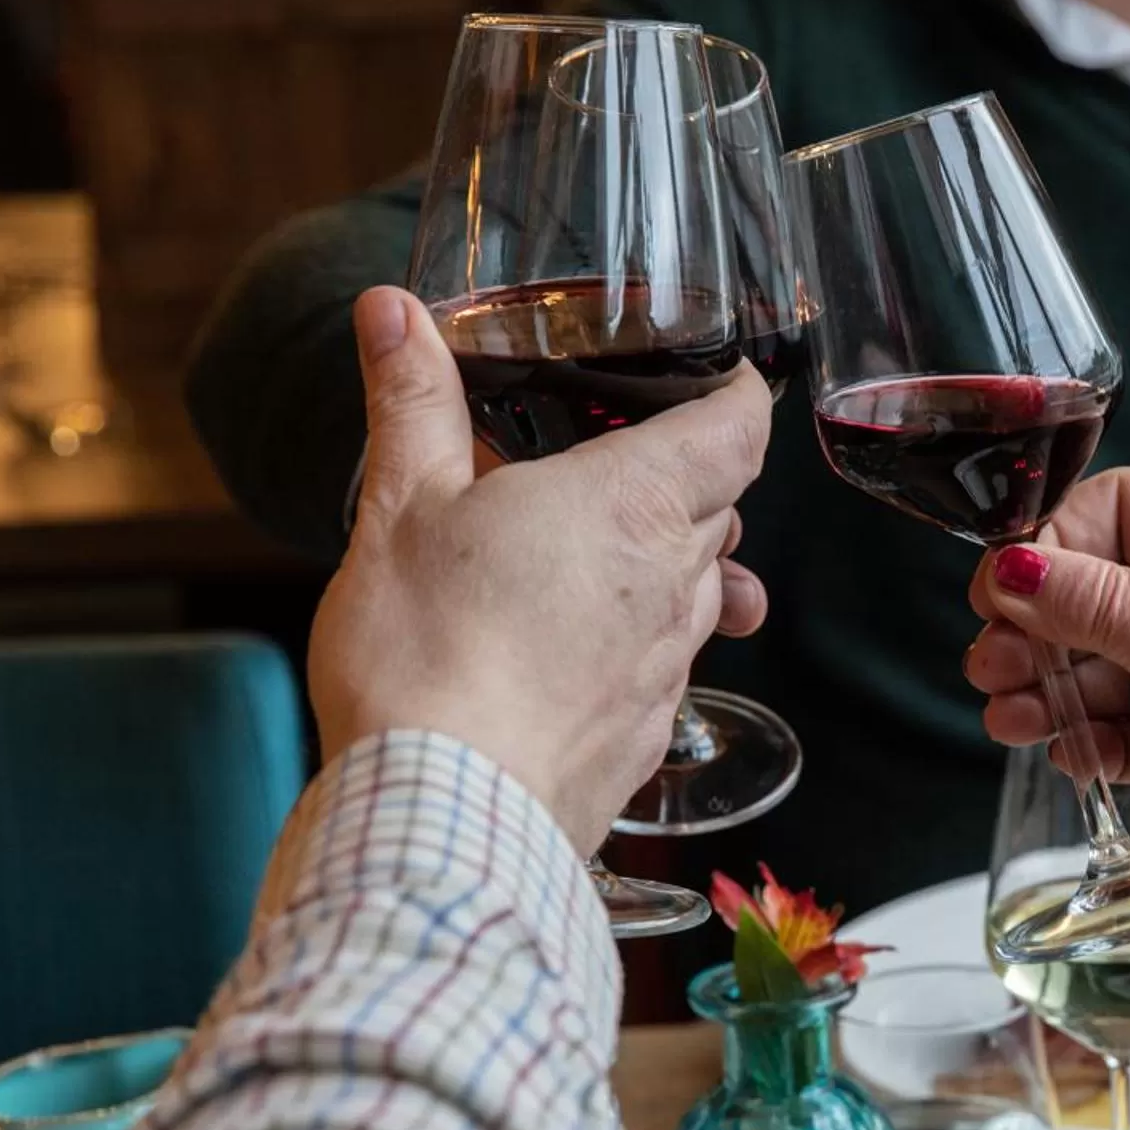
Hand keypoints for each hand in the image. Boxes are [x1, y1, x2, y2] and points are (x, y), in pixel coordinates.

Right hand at [308, 287, 770, 850]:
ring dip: (657, 565)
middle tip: (610, 460)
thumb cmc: (424, 657)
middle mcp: (672, 585)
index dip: (735, 399)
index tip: (716, 381)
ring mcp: (665, 669)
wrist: (440, 817)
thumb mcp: (399, 508)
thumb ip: (412, 404)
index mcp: (632, 505)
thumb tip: (393, 312)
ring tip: (585, 555)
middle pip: (717, 509)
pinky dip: (633, 645)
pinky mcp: (642, 739)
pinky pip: (665, 671)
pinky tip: (569, 651)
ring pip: (696, 594)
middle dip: (679, 479)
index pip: (737, 432)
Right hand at [962, 467, 1129, 856]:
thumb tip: (1015, 569)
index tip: (1000, 598)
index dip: (1050, 552)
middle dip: (1044, 636)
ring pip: (1125, 670)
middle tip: (993, 671)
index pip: (1116, 516)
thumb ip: (1102, 607)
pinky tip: (1073, 757)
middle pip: (1108, 597)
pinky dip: (1112, 743)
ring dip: (1065, 696)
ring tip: (1013, 723)